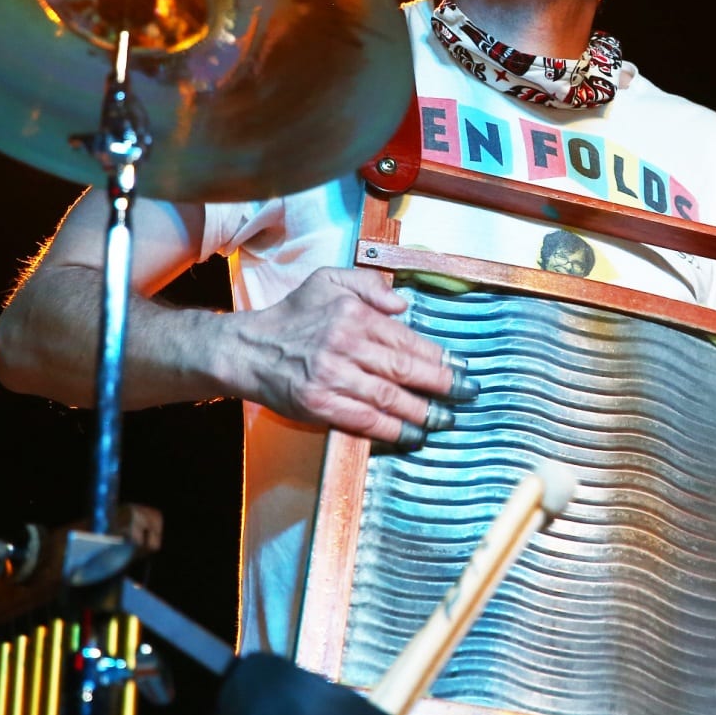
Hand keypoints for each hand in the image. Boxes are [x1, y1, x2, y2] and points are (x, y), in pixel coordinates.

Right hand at [225, 267, 476, 444]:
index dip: (439, 356)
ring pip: (389, 397)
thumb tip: (403, 304)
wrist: (249, 349)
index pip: (407, 339)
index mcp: (353, 314)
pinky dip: (392, 429)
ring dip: (423, 412)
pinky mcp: (318, 404)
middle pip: (405, 369)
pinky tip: (411, 434)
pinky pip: (364, 419)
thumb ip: (369, 284)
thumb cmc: (294, 315)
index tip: (461, 367)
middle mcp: (344, 344)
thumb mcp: (328, 281)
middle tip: (466, 395)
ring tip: (445, 419)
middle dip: (442, 385)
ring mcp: (331, 376)